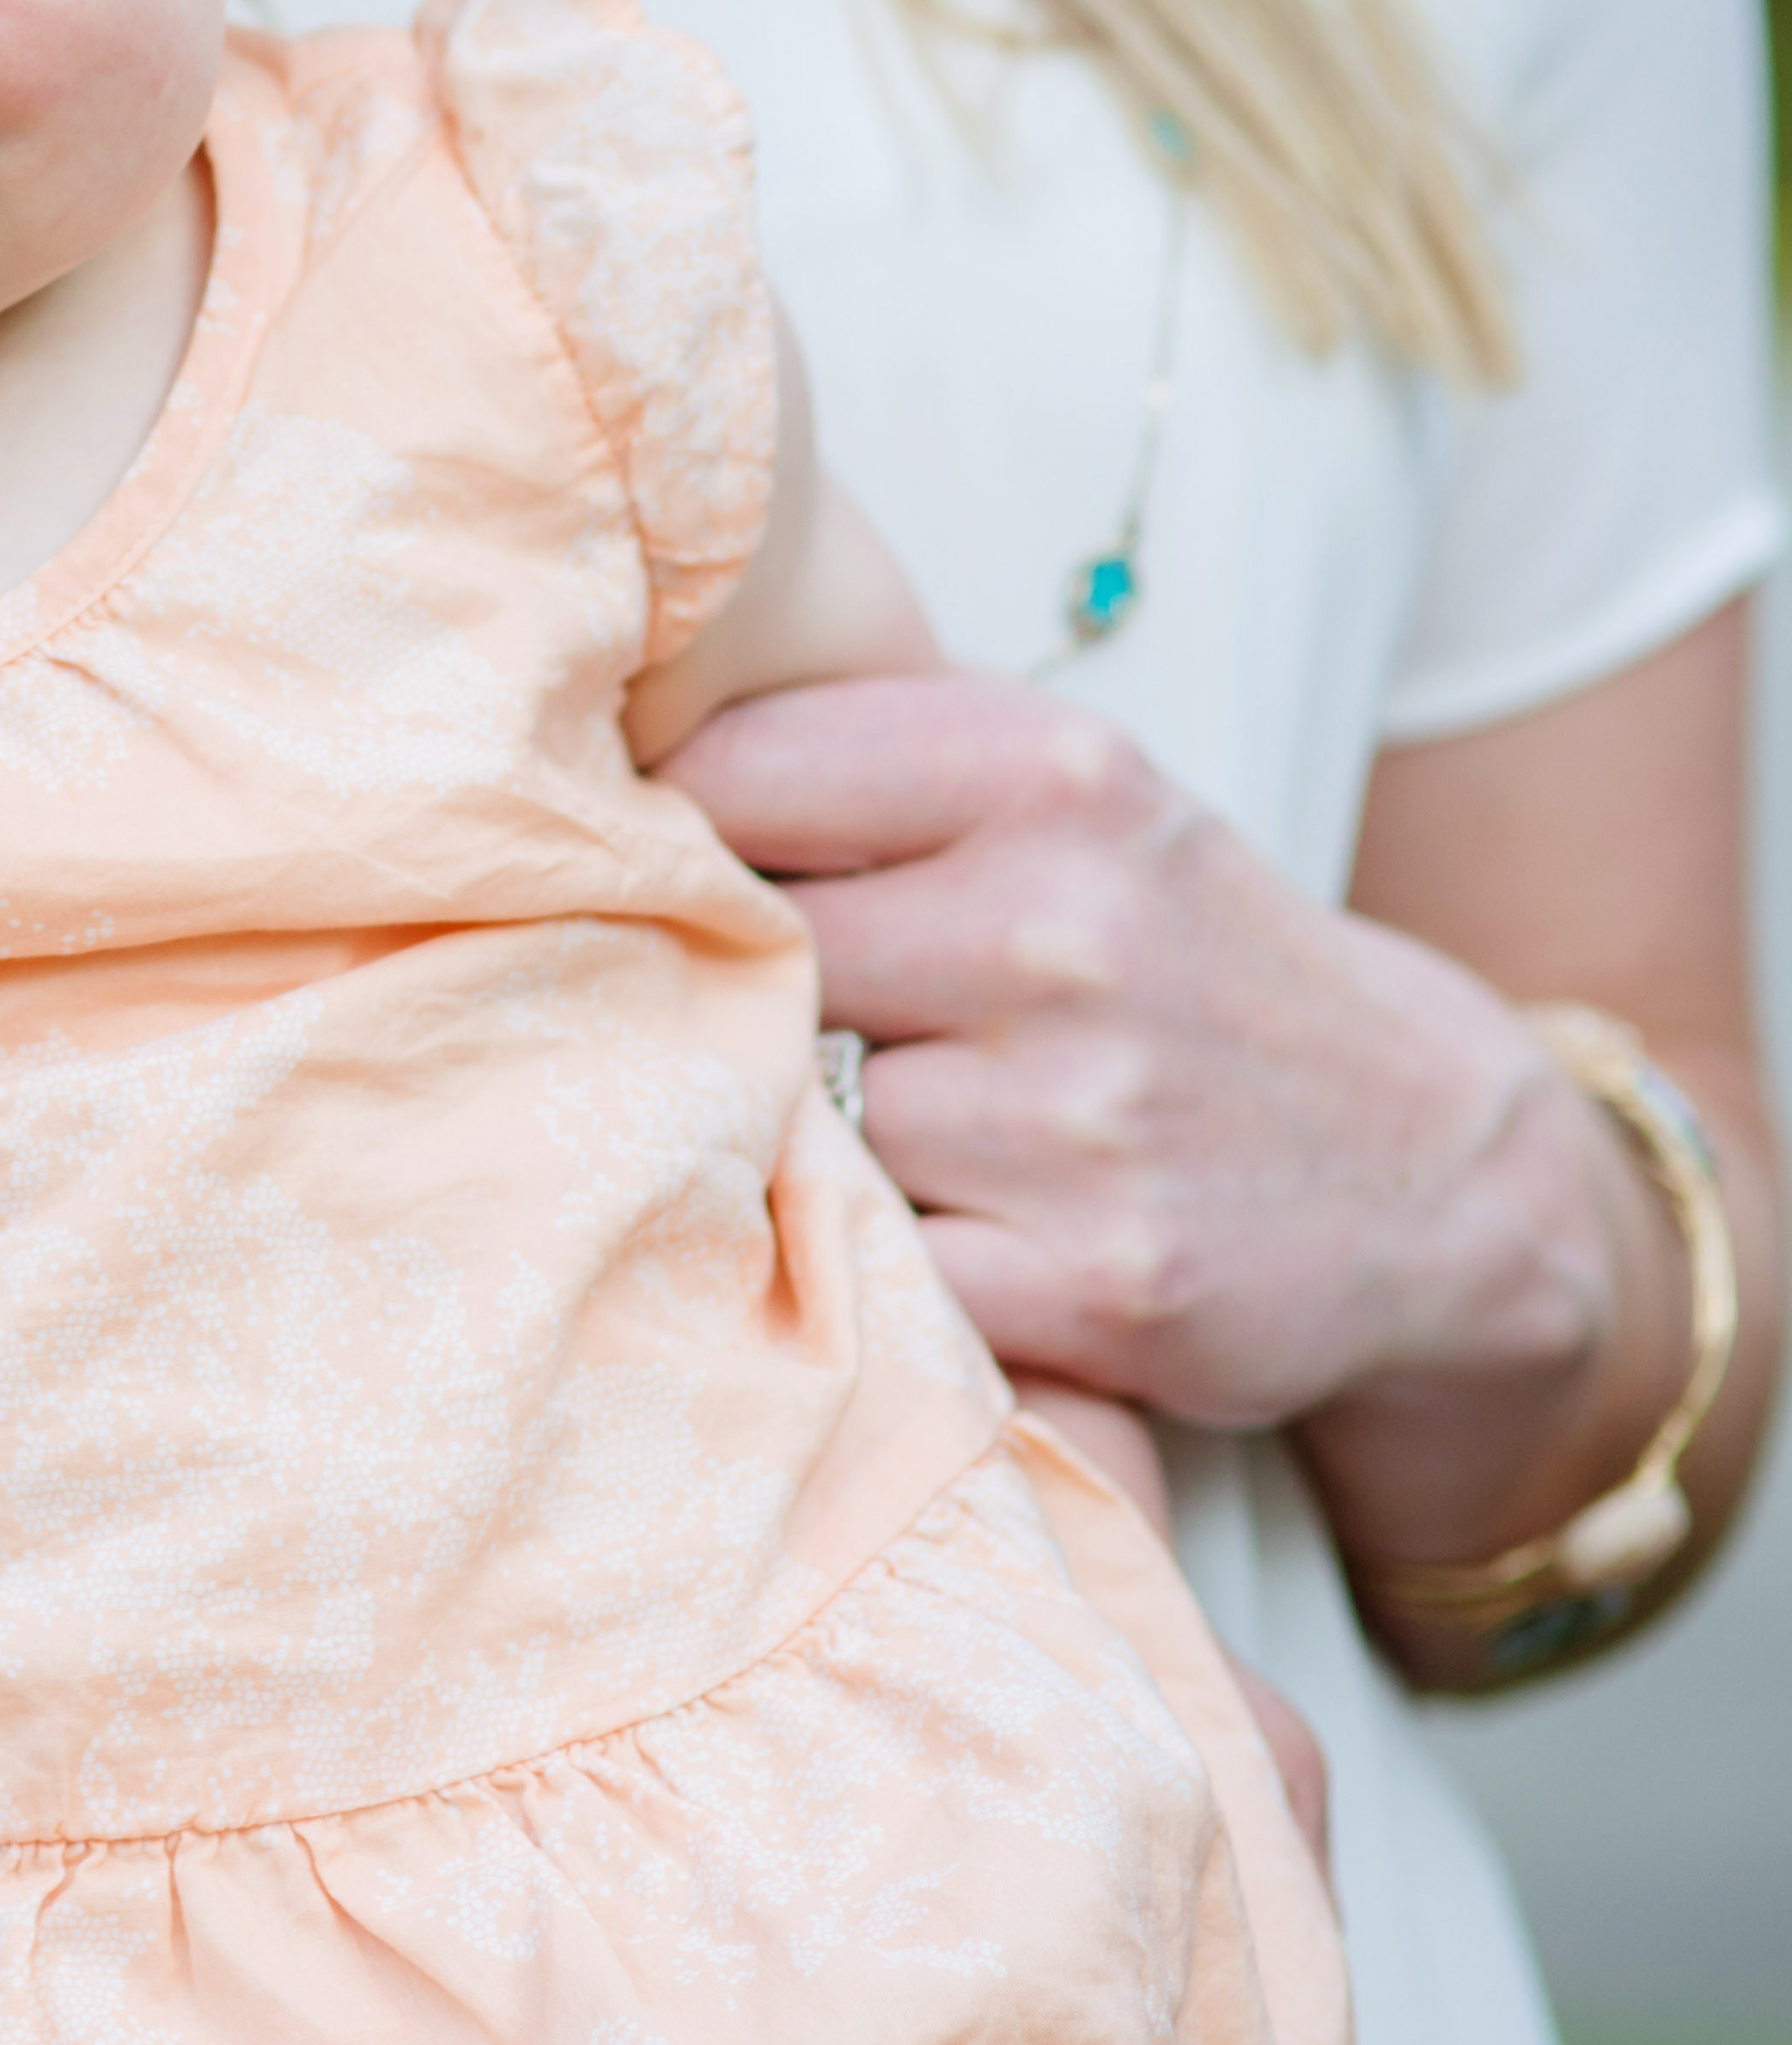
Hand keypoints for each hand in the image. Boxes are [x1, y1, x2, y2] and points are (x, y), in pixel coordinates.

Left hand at [658, 669, 1585, 1433]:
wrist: (1437, 1166)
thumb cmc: (1188, 962)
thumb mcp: (1075, 800)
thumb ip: (869, 762)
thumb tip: (607, 764)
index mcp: (1055, 773)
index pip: (735, 772)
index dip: (669, 835)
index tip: (662, 873)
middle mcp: (1068, 930)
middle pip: (753, 953)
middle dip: (749, 995)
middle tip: (788, 1022)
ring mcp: (1081, 1114)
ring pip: (803, 1115)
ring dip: (817, 1136)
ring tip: (902, 1132)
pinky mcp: (1095, 1283)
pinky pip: (879, 1267)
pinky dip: (883, 1266)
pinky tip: (941, 1237)